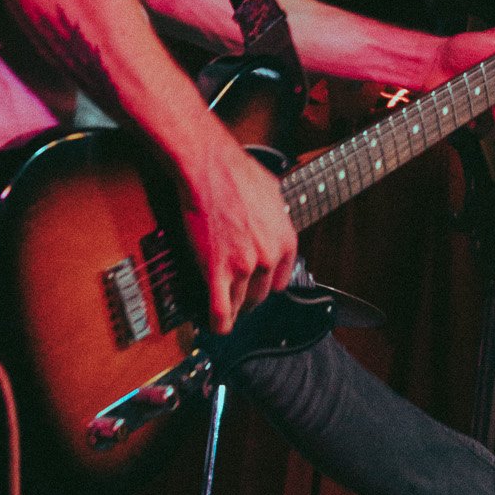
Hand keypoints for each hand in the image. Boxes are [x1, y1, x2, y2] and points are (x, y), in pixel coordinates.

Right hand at [180, 132, 296, 335]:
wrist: (209, 167)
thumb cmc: (237, 172)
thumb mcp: (273, 194)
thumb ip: (276, 217)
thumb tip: (275, 220)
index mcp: (286, 240)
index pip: (281, 281)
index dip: (265, 286)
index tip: (256, 288)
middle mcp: (269, 256)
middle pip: (261, 295)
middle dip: (248, 298)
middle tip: (236, 297)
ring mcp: (244, 266)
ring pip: (241, 304)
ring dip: (232, 311)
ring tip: (225, 313)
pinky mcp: (216, 270)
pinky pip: (220, 309)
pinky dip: (218, 322)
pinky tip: (216, 326)